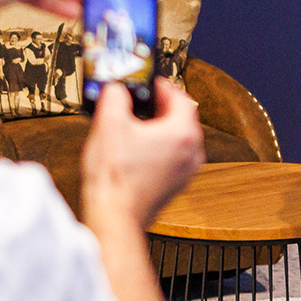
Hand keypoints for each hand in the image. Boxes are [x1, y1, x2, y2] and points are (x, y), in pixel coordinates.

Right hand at [79, 78, 204, 231]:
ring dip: (161, 128)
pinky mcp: (175, 186)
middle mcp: (192, 153)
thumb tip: (117, 89)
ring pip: (179, 139)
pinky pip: (173, 158)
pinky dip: (160, 149)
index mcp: (182, 134)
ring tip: (137, 124)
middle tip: (143, 101)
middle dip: (163, 107)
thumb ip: (115, 96)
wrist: (114, 217)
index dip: (162, 86)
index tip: (149, 83)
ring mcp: (185, 172)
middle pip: (183, 118)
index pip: (180, 97)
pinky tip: (137, 149)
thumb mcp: (108, 123)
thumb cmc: (115, 177)